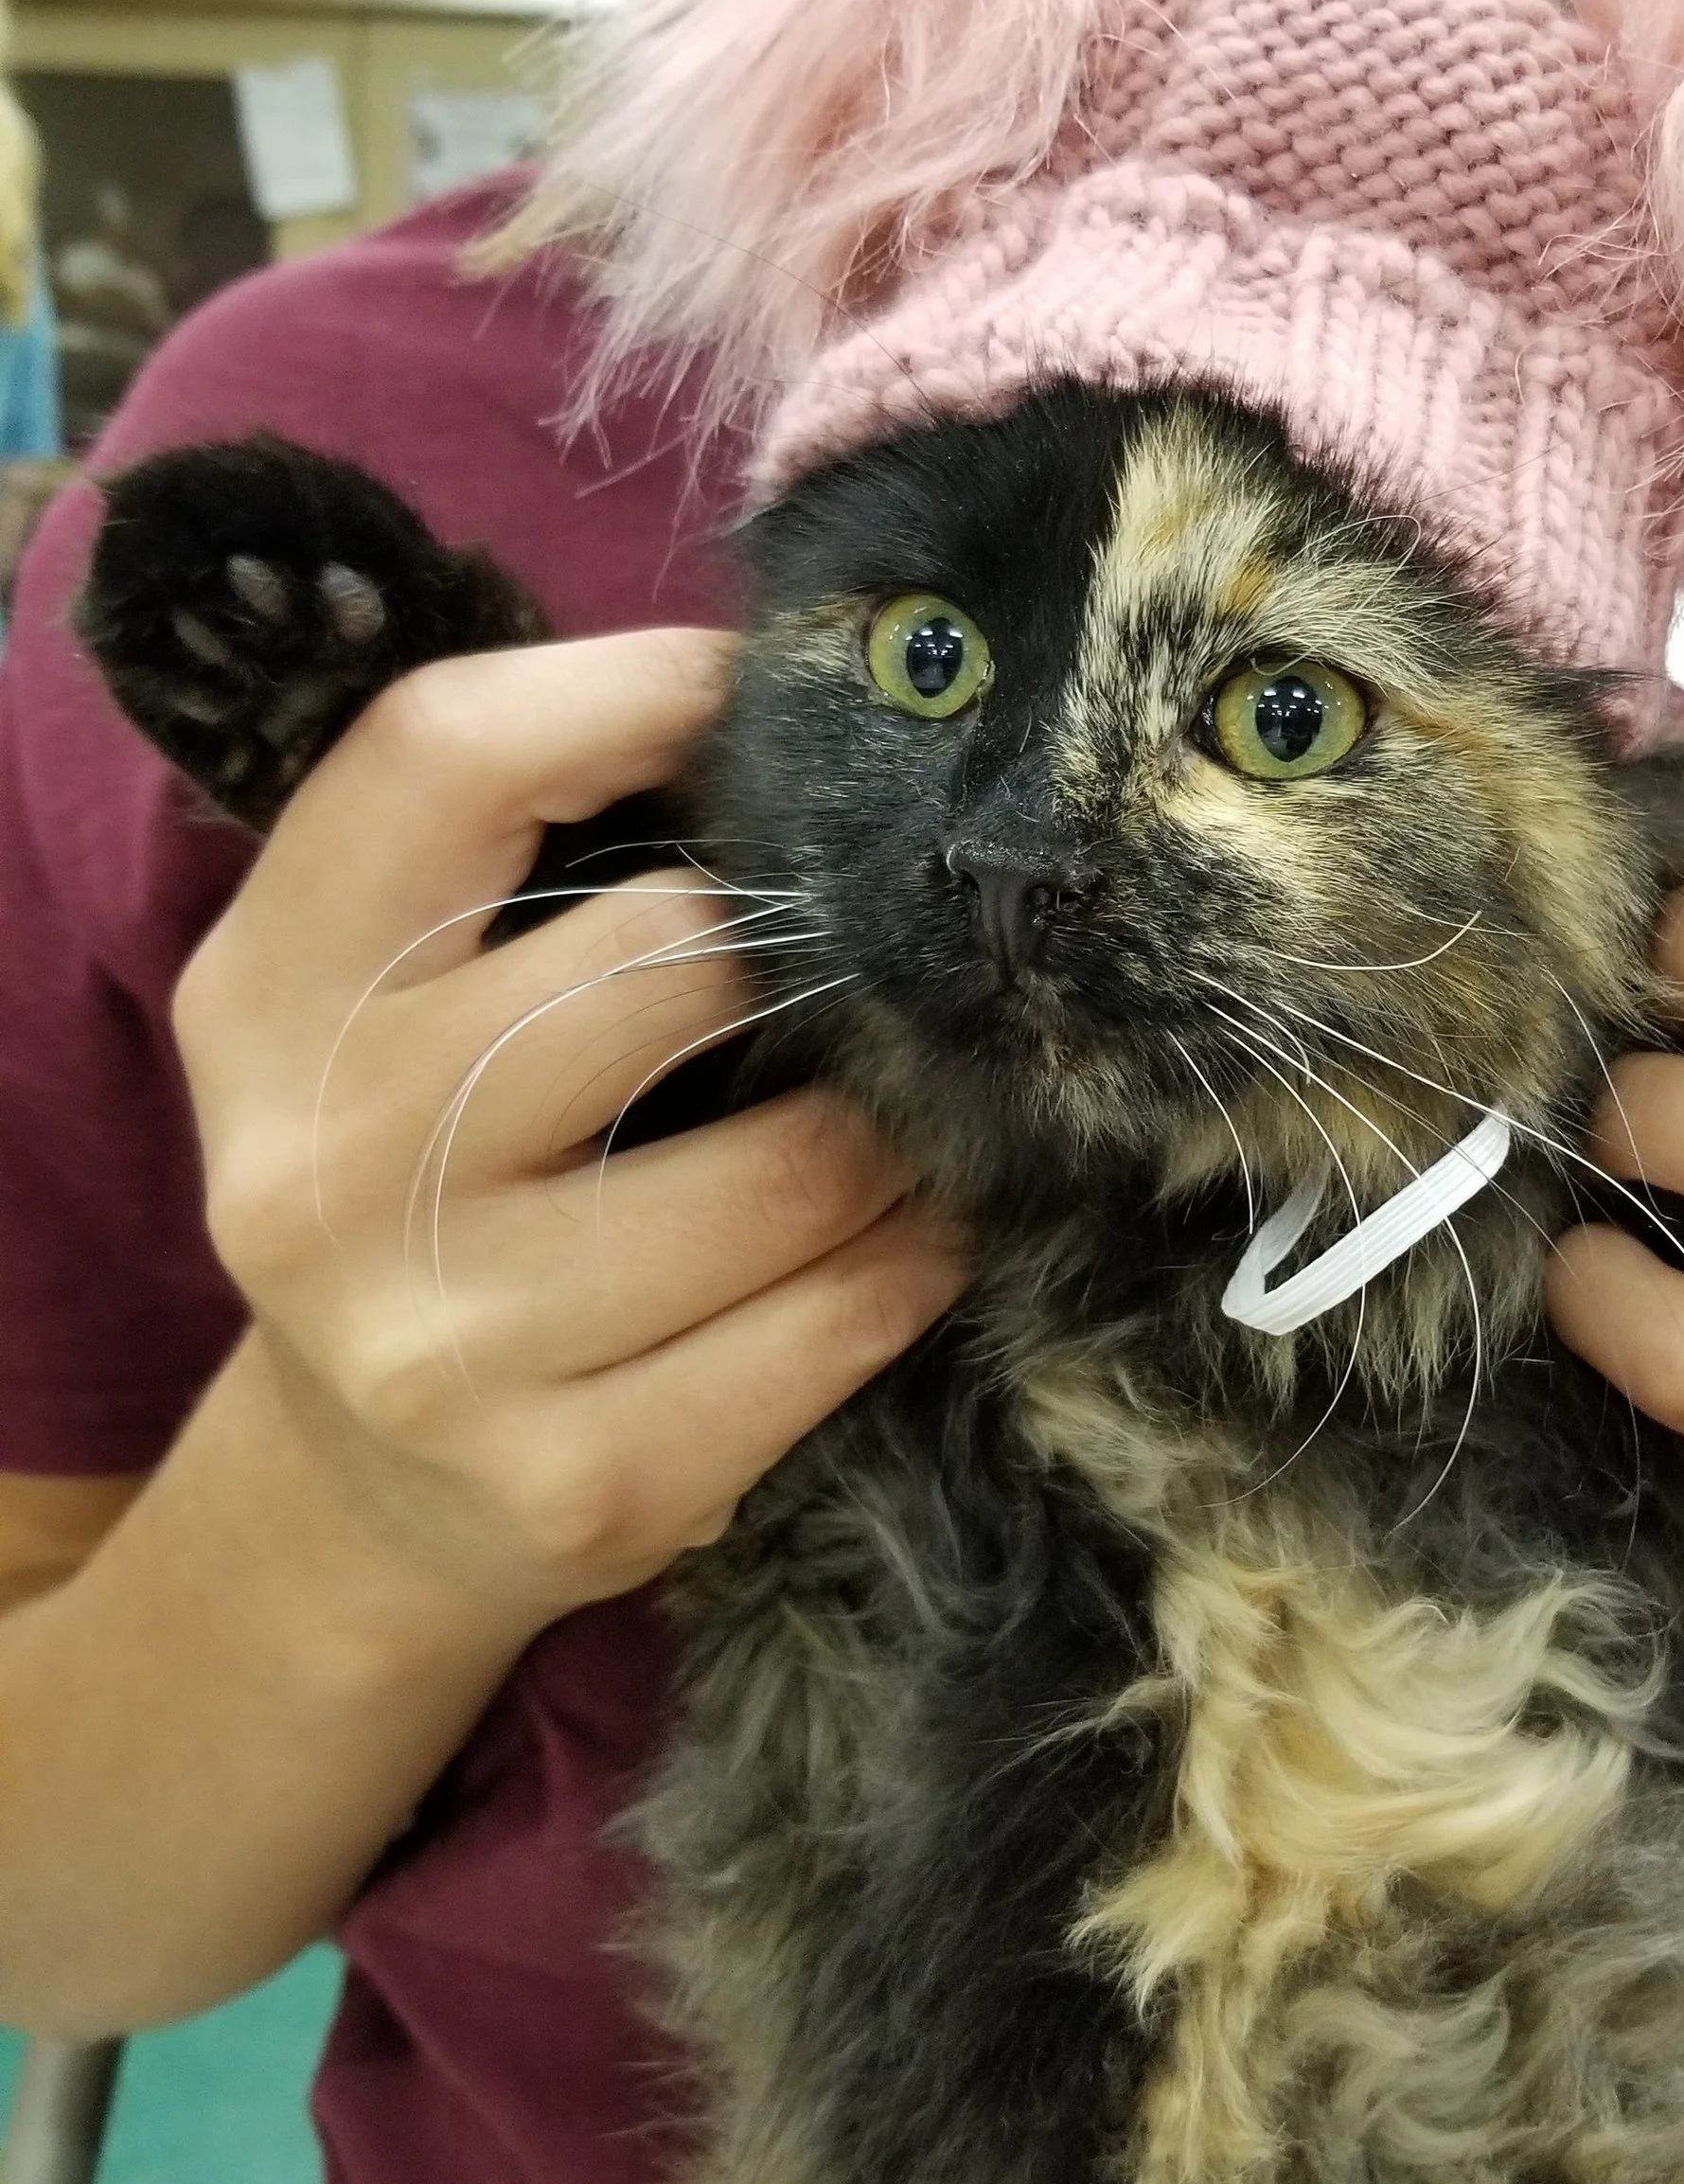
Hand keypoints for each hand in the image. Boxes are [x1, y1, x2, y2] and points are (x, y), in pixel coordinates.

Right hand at [173, 627, 967, 1654]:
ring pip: (803, 1163)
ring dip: (905, 1125)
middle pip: (669, 957)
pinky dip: (916, 1258)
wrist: (373, 1497)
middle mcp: (328, 1165)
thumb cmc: (438, 1175)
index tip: (764, 692)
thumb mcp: (395, 1002)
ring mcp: (445, 1341)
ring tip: (913, 1108)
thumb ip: (520, 856)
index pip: (443, 755)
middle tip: (885, 951)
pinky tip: (910, 1234)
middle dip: (817, 946)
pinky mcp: (578, 1481)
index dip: (632, 686)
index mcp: (268, 995)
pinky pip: (842, 1320)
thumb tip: (795, 705)